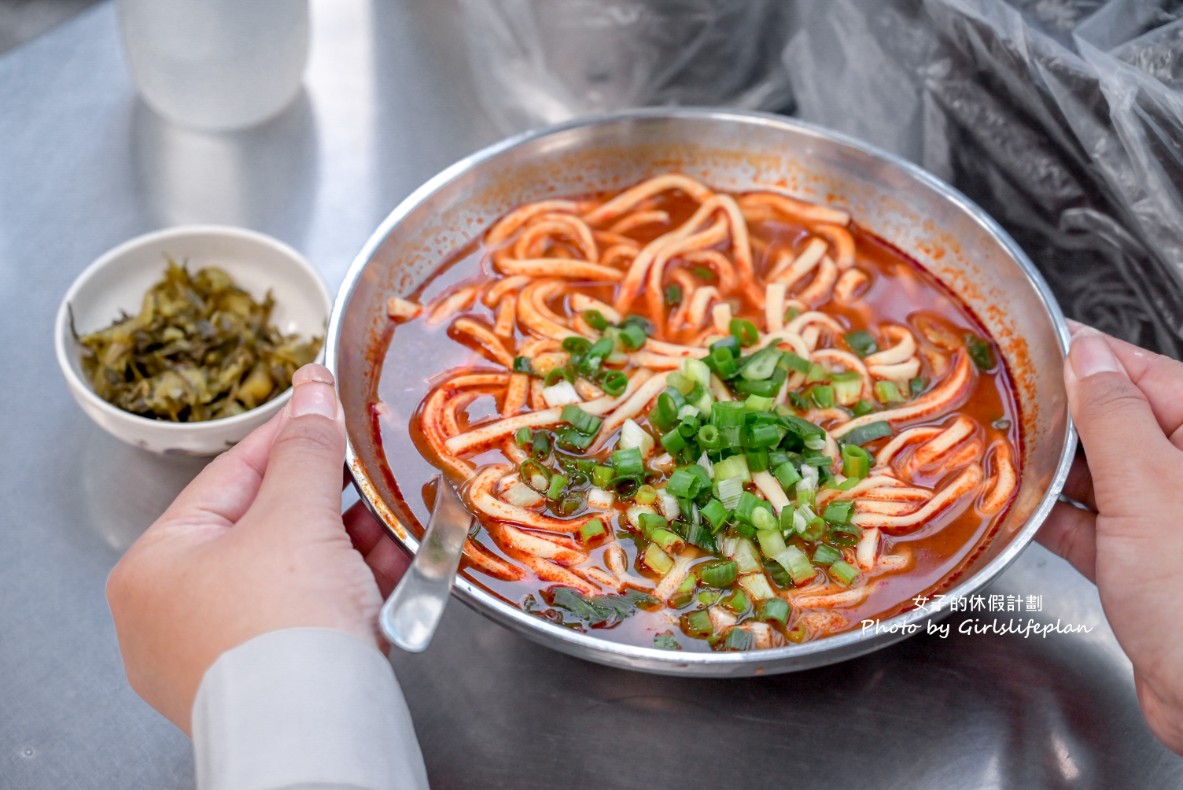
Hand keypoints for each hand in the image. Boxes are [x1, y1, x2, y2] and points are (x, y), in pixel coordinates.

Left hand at [107, 364, 409, 733]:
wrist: (314, 732)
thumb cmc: (281, 626)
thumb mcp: (297, 515)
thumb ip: (307, 447)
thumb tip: (311, 387)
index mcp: (155, 565)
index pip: (230, 476)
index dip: (288, 433)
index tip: (325, 402)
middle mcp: (175, 612)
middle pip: (265, 525)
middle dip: (330, 495)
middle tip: (369, 460)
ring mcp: (220, 650)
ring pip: (294, 572)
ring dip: (351, 541)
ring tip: (393, 513)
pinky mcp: (269, 678)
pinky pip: (310, 614)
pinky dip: (351, 586)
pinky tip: (394, 560)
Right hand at [1037, 322, 1182, 753]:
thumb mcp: (1149, 485)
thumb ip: (1111, 415)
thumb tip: (1085, 355)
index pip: (1137, 372)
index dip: (1078, 355)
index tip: (1025, 344)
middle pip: (1112, 420)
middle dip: (1053, 414)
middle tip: (994, 399)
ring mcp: (1165, 517)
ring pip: (1096, 472)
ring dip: (1047, 467)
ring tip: (993, 450)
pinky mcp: (1141, 562)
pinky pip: (1088, 523)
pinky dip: (1052, 516)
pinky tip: (1015, 507)